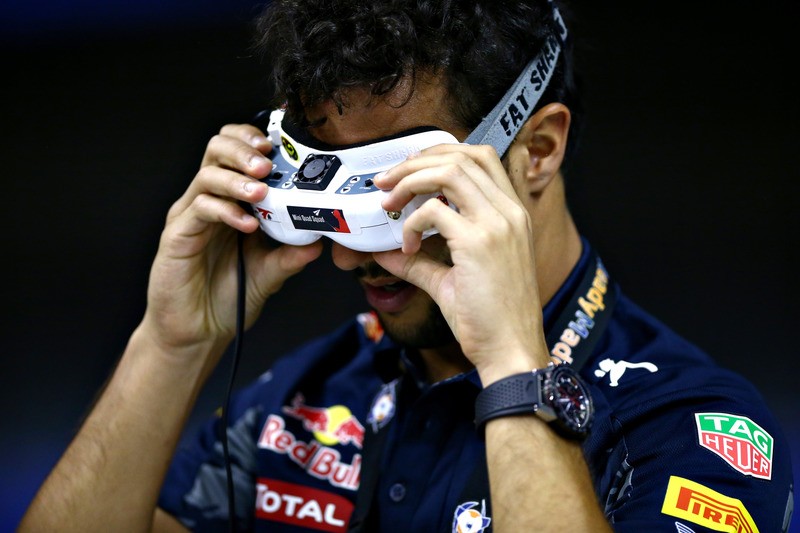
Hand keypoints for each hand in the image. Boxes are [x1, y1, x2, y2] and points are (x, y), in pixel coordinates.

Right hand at [141, 124, 321, 359]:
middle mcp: (208, 200)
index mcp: (230, 201)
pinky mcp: (177, 235)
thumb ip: (291, 255)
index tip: (278, 147)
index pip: (237, 151)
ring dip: (237, 179)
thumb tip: (321, 240)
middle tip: (267, 164)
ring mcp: (190, 216)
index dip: (253, 140)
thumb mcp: (270, 274)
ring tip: (261, 193)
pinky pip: (199, 209)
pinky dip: (225, 211)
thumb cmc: (229, 298)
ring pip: (207, 175)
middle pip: (217, 150)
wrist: (198, 333)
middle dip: (243, 149)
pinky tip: (247, 226)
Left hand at [373, 145, 548, 383]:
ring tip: (389, 203)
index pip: (480, 157)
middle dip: (416, 161)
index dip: (439, 154)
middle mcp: (509, 211)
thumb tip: (385, 252)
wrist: (511, 351)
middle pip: (462, 155)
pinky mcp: (479, 243)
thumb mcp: (451, 281)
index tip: (408, 171)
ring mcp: (497, 224)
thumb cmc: (489, 320)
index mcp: (511, 213)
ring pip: (449, 171)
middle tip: (386, 181)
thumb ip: (420, 262)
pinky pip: (434, 211)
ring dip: (410, 180)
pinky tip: (406, 248)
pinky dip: (411, 223)